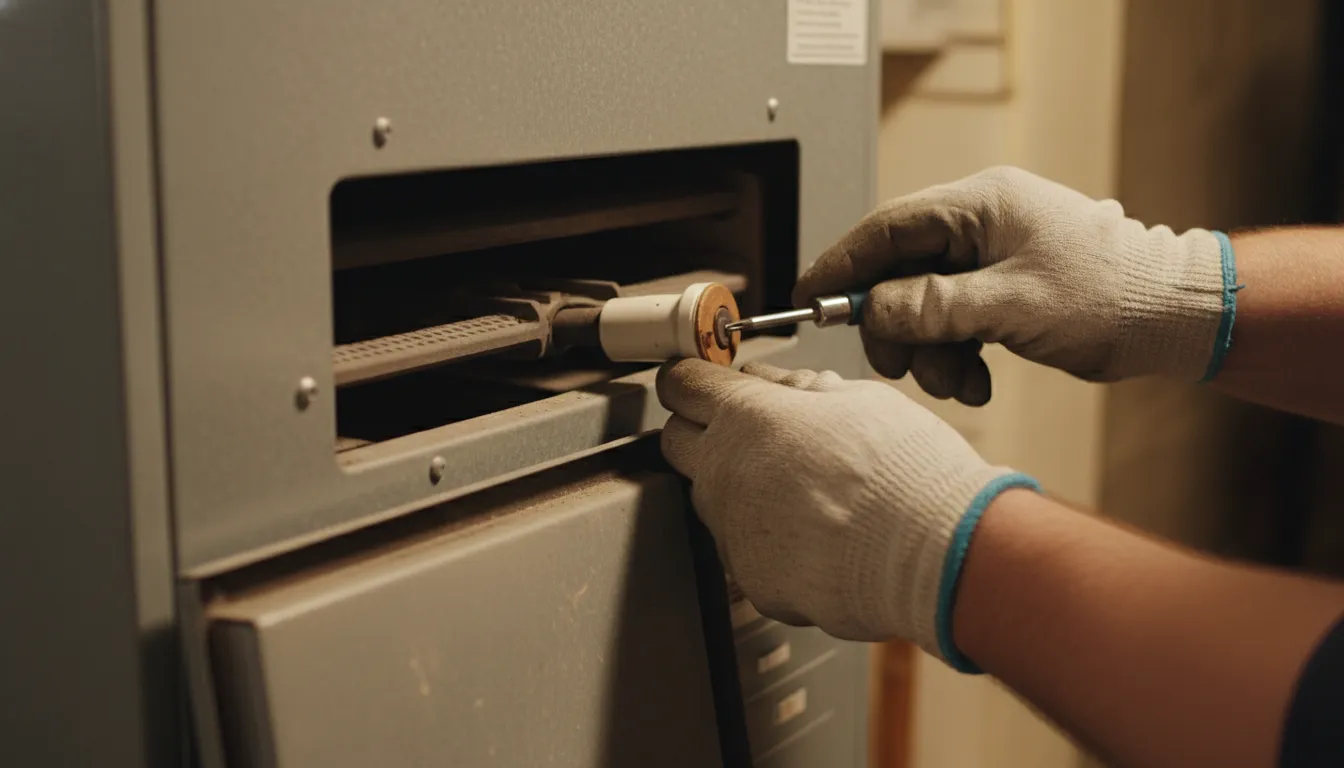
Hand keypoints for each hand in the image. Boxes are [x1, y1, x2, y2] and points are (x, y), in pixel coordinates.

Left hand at [656, 358, 1037, 666]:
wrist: (933, 553)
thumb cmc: (906, 471)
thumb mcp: (861, 400)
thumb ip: (806, 392)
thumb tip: (784, 386)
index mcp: (748, 416)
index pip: (682, 384)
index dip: (690, 378)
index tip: (700, 380)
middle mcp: (725, 472)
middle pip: (678, 442)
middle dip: (702, 430)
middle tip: (750, 432)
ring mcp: (732, 531)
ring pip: (714, 500)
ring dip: (742, 489)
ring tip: (806, 492)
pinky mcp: (751, 579)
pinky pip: (747, 550)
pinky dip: (772, 543)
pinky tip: (818, 538)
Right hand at [794, 166, 1235, 403]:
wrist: (1175, 318)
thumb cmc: (1111, 297)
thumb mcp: (1012, 306)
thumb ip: (934, 306)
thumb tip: (874, 310)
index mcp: (980, 204)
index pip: (886, 229)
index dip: (842, 266)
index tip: (809, 299)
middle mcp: (980, 224)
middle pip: (899, 273)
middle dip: (896, 326)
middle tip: (901, 365)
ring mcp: (990, 257)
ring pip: (923, 305)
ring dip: (931, 352)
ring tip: (962, 382)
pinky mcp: (1001, 290)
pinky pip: (952, 321)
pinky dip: (956, 356)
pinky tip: (979, 380)